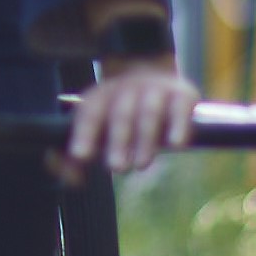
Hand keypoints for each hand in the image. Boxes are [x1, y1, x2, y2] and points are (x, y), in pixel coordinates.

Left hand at [58, 56, 198, 182]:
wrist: (152, 74)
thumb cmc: (117, 114)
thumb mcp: (95, 128)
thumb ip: (78, 155)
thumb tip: (74, 180)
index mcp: (101, 97)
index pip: (89, 113)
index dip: (84, 134)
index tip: (80, 156)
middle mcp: (126, 90)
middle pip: (120, 114)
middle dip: (118, 141)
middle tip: (116, 167)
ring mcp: (155, 90)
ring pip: (149, 112)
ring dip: (145, 138)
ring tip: (141, 164)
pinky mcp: (182, 94)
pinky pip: (181, 108)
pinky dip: (179, 125)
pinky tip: (175, 144)